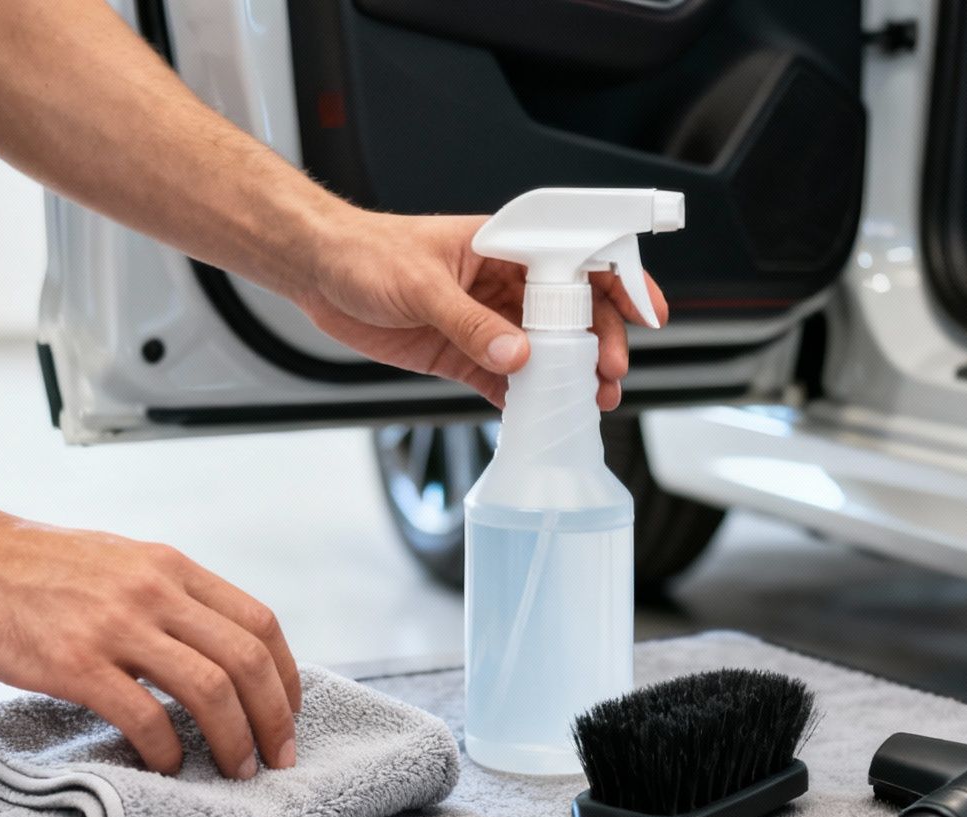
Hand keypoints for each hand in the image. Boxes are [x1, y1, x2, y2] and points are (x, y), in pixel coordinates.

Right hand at [0, 512, 300, 779]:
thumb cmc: (21, 561)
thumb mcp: (113, 560)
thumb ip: (160, 595)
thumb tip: (200, 643)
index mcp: (168, 567)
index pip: (258, 623)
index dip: (285, 675)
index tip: (285, 711)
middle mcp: (153, 591)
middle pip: (248, 660)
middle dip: (274, 717)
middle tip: (277, 756)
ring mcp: (115, 626)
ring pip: (210, 689)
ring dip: (233, 739)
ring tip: (234, 770)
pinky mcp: (74, 662)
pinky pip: (144, 715)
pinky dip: (168, 749)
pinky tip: (167, 765)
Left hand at [287, 207, 669, 408]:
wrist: (319, 273)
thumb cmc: (366, 253)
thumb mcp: (419, 284)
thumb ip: (469, 322)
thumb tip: (516, 355)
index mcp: (506, 248)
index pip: (579, 258)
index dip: (621, 282)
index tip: (647, 313)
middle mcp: (505, 285)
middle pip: (574, 314)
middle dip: (601, 344)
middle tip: (609, 376)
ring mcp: (488, 322)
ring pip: (546, 353)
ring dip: (570, 379)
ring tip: (590, 405)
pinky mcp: (464, 355)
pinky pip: (507, 382)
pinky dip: (526, 402)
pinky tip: (541, 419)